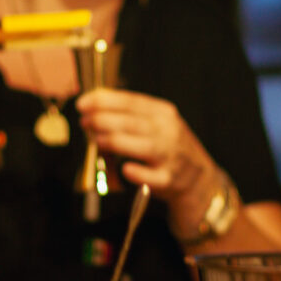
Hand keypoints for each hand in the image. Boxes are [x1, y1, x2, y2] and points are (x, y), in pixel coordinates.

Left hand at [77, 87, 212, 221]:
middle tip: (85, 122)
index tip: (83, 104)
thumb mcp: (157, 123)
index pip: (131, 102)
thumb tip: (93, 107)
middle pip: (133, 123)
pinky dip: (138, 173)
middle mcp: (169, 131)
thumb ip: (129, 115)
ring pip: (142, 146)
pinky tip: (125, 169)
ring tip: (96, 140)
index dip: (104, 101)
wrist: (198, 178)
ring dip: (116, 142)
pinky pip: (151, 177)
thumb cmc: (168, 147)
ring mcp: (171, 156)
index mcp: (163, 113)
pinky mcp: (169, 180)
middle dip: (103, 120)